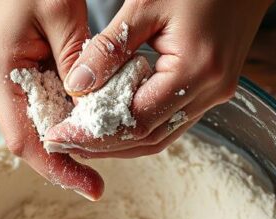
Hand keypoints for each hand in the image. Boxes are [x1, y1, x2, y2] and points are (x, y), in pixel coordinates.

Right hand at [0, 0, 103, 199]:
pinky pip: (51, 94)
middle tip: (108, 173)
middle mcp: (4, 80)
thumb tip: (92, 103)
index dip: (58, 169)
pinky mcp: (27, 61)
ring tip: (111, 146)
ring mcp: (14, 72)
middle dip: (72, 156)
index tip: (91, 187)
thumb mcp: (59, 11)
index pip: (26, 141)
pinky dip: (75, 106)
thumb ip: (75, 58)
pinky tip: (101, 110)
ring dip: (76, 132)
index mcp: (1, 74)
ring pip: (46, 117)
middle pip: (37, 135)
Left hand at [43, 0, 271, 158]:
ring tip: (80, 139)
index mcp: (195, 70)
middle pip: (148, 138)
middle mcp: (211, 92)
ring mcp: (216, 94)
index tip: (59, 136)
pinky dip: (139, 127)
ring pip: (161, 136)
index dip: (94, 134)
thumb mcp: (146, 3)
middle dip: (102, 146)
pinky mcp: (214, 90)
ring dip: (120, 143)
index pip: (136, 120)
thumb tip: (76, 84)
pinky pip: (172, 121)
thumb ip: (111, 47)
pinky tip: (112, 122)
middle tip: (62, 143)